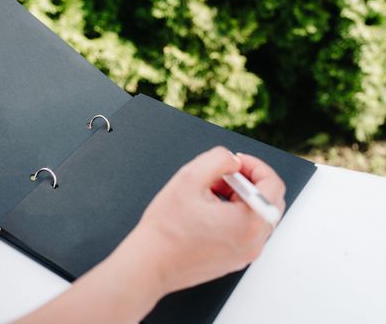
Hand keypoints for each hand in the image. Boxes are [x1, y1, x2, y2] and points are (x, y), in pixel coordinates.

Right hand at [130, 146, 285, 293]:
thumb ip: (218, 159)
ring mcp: (244, 254)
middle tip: (220, 177)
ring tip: (208, 194)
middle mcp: (253, 242)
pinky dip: (233, 216)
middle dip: (246, 181)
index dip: (254, 165)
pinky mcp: (233, 260)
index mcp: (249, 223)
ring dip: (238, 198)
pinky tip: (206, 212)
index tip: (234, 162)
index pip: (273, 184)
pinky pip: (245, 231)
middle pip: (268, 200)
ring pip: (256, 216)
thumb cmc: (166, 228)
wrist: (150, 264)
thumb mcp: (189, 178)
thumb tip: (234, 161)